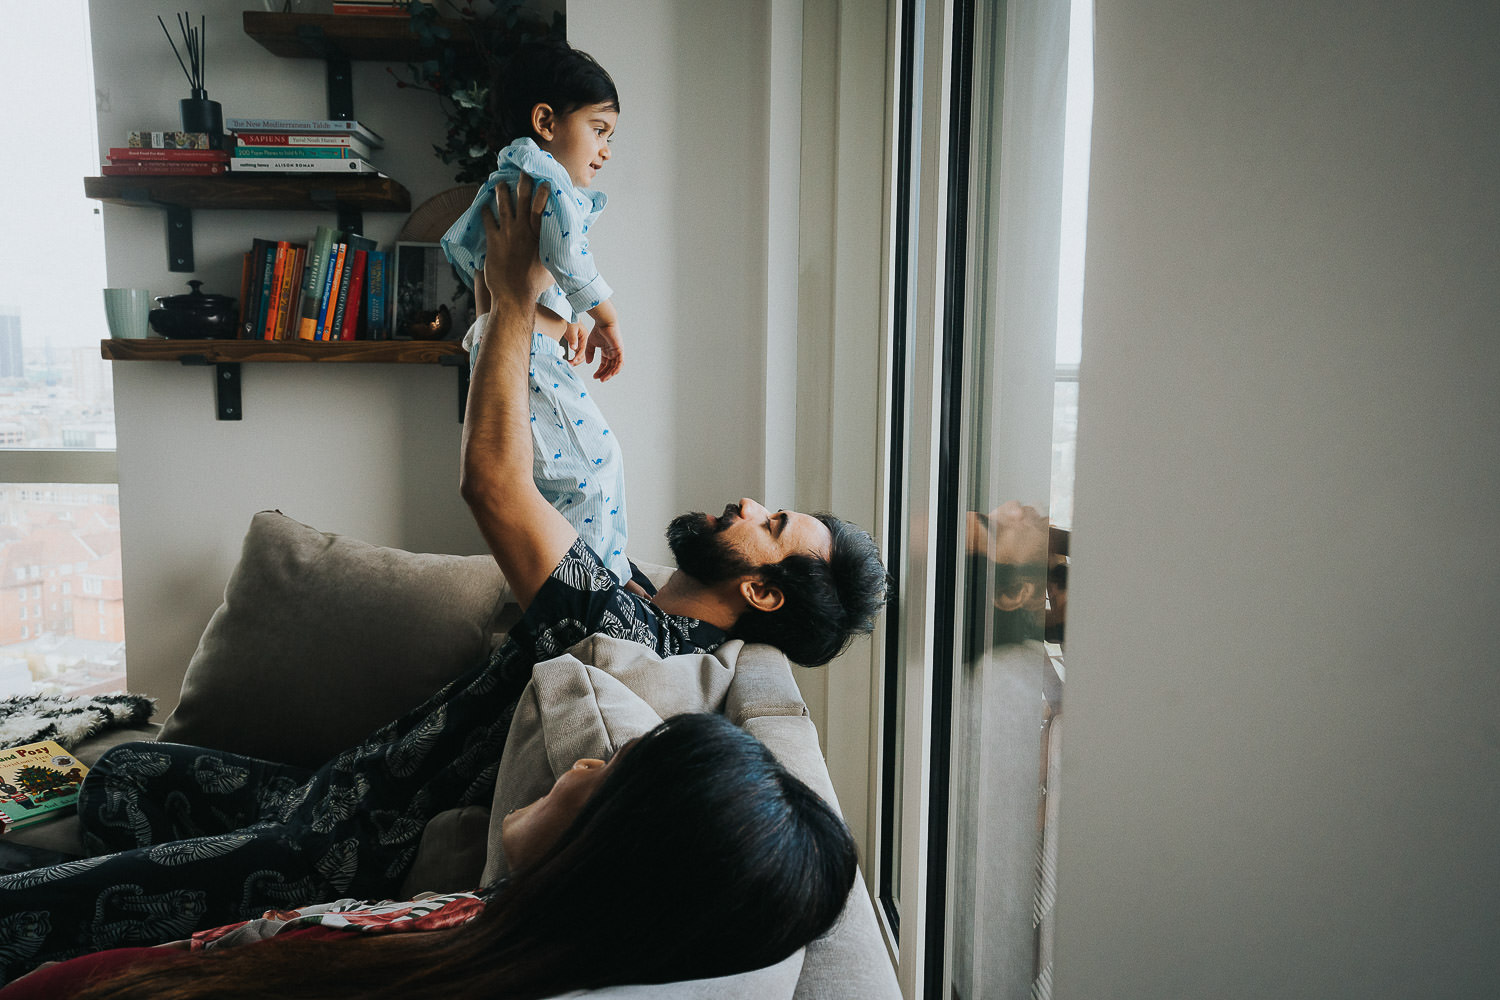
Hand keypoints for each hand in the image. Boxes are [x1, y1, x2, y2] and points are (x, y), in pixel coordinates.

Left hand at [480, 176, 551, 308]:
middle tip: (523, 171)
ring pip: (503, 206)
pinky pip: (488, 221)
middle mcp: (523, 230)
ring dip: (502, 193)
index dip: (543, 193)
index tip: (545, 181)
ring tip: (500, 184)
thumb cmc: (536, 285)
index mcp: (539, 235)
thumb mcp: (553, 267)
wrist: (514, 295)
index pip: (541, 207)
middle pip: (522, 200)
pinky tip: (483, 205)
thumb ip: (557, 254)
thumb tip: (569, 251)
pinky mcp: (493, 242)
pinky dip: (486, 212)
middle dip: (523, 184)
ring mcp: (507, 234)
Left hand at [560, 321, 586, 360]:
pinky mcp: (577, 343)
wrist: (567, 315)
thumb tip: (574, 348)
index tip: (573, 361)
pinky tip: (569, 360)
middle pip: (584, 354)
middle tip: (570, 364)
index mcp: (585, 337)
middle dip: (577, 361)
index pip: (583, 349)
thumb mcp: (571, 329)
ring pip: (580, 355)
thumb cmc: (570, 320)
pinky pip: (576, 353)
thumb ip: (572, 339)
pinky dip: (573, 358)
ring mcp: (581, 343)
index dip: (578, 356)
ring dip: (575, 361)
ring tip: (569, 364)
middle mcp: (584, 341)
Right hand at [582, 319, 623, 380]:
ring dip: (610, 374)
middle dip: (604, 374)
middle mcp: (613, 352)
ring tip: (603, 379)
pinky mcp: (620, 350)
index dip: (600, 371)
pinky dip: (616, 369)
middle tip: (599, 379)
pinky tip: (611, 374)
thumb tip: (589, 363)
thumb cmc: (598, 329)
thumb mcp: (591, 343)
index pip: (605, 364)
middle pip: (610, 367)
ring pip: (615, 367)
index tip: (595, 376)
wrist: (604, 322)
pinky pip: (620, 363)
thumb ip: (589, 353)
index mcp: (607, 351)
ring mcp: (617, 352)